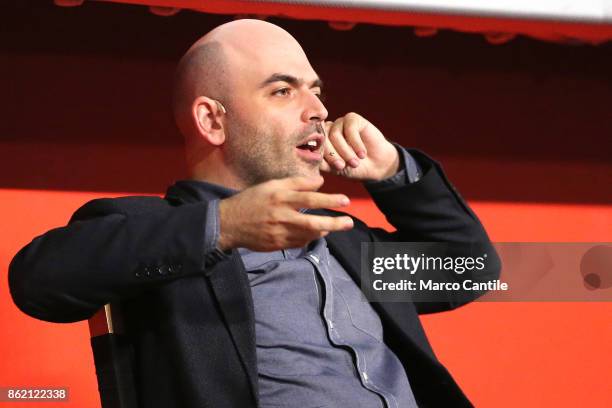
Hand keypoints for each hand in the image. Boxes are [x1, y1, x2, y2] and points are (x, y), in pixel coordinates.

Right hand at [217, 176, 353, 250]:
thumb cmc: (251, 200)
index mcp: (280, 197)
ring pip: (308, 234)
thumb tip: (320, 181)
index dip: (329, 199)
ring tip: (332, 227)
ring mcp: (279, 232)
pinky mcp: (277, 244)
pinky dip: (309, 238)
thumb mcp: (272, 185)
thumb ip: (296, 183)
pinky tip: (315, 233)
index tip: (345, 200)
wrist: (229, 223)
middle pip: (313, 221)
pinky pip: (299, 242)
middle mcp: (281, 216)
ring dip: (323, 230)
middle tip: (349, 222)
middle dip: (334, 222)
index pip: (309, 198)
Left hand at [320, 112, 399, 180]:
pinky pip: (350, 128)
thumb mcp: (334, 168)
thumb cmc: (352, 167)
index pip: (313, 146)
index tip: (334, 168)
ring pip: (334, 135)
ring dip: (345, 151)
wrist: (376, 165)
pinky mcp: (352, 118)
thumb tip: (310, 157)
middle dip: (332, 155)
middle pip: (322, 139)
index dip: (322, 157)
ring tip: (354, 163)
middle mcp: (326, 130)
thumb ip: (322, 162)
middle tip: (342, 166)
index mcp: (319, 142)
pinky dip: (356, 144)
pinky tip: (362, 154)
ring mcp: (338, 123)